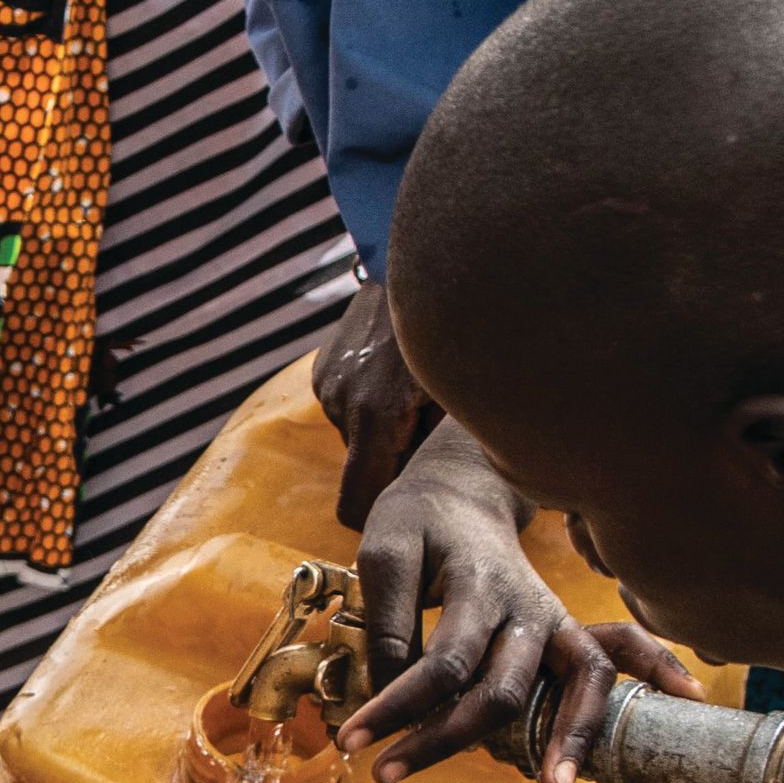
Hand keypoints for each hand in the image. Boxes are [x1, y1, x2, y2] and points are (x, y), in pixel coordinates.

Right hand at [310, 287, 435, 527]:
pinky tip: (395, 377)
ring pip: (358, 436)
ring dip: (384, 429)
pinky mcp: (323, 368)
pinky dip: (371, 404)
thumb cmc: (454, 331)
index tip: (402, 508)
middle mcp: (342, 404)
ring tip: (415, 398)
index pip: (355, 504)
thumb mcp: (461, 394)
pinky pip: (347, 406)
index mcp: (376, 416)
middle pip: (363, 467)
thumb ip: (443, 446)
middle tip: (430, 436)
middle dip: (393, 461)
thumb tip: (448, 487)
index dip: (375, 518)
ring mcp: (328, 384)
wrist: (408, 264)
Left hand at [333, 421, 699, 782]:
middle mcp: (526, 606)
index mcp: (477, 584)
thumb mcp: (385, 552)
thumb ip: (386, 621)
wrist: (462, 489)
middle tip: (385, 775)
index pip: (442, 663)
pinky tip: (686, 698)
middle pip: (503, 691)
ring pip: (579, 680)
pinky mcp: (566, 629)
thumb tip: (391, 691)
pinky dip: (658, 670)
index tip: (352, 741)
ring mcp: (555, 617)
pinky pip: (622, 651)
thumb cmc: (420, 523)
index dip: (397, 707)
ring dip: (571, 737)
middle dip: (446, 741)